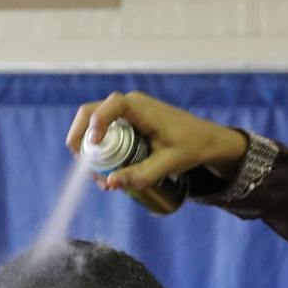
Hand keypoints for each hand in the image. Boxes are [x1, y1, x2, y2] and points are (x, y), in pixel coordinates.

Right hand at [66, 91, 248, 192]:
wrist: (206, 139)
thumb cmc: (191, 147)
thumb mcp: (167, 164)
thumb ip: (140, 175)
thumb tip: (110, 184)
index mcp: (142, 108)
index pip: (111, 106)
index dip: (96, 123)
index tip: (93, 146)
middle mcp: (130, 104)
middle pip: (91, 113)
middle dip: (81, 139)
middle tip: (84, 167)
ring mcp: (126, 111)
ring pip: (94, 122)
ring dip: (89, 147)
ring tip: (98, 176)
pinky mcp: (126, 121)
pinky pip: (104, 130)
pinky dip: (99, 148)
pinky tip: (106, 170)